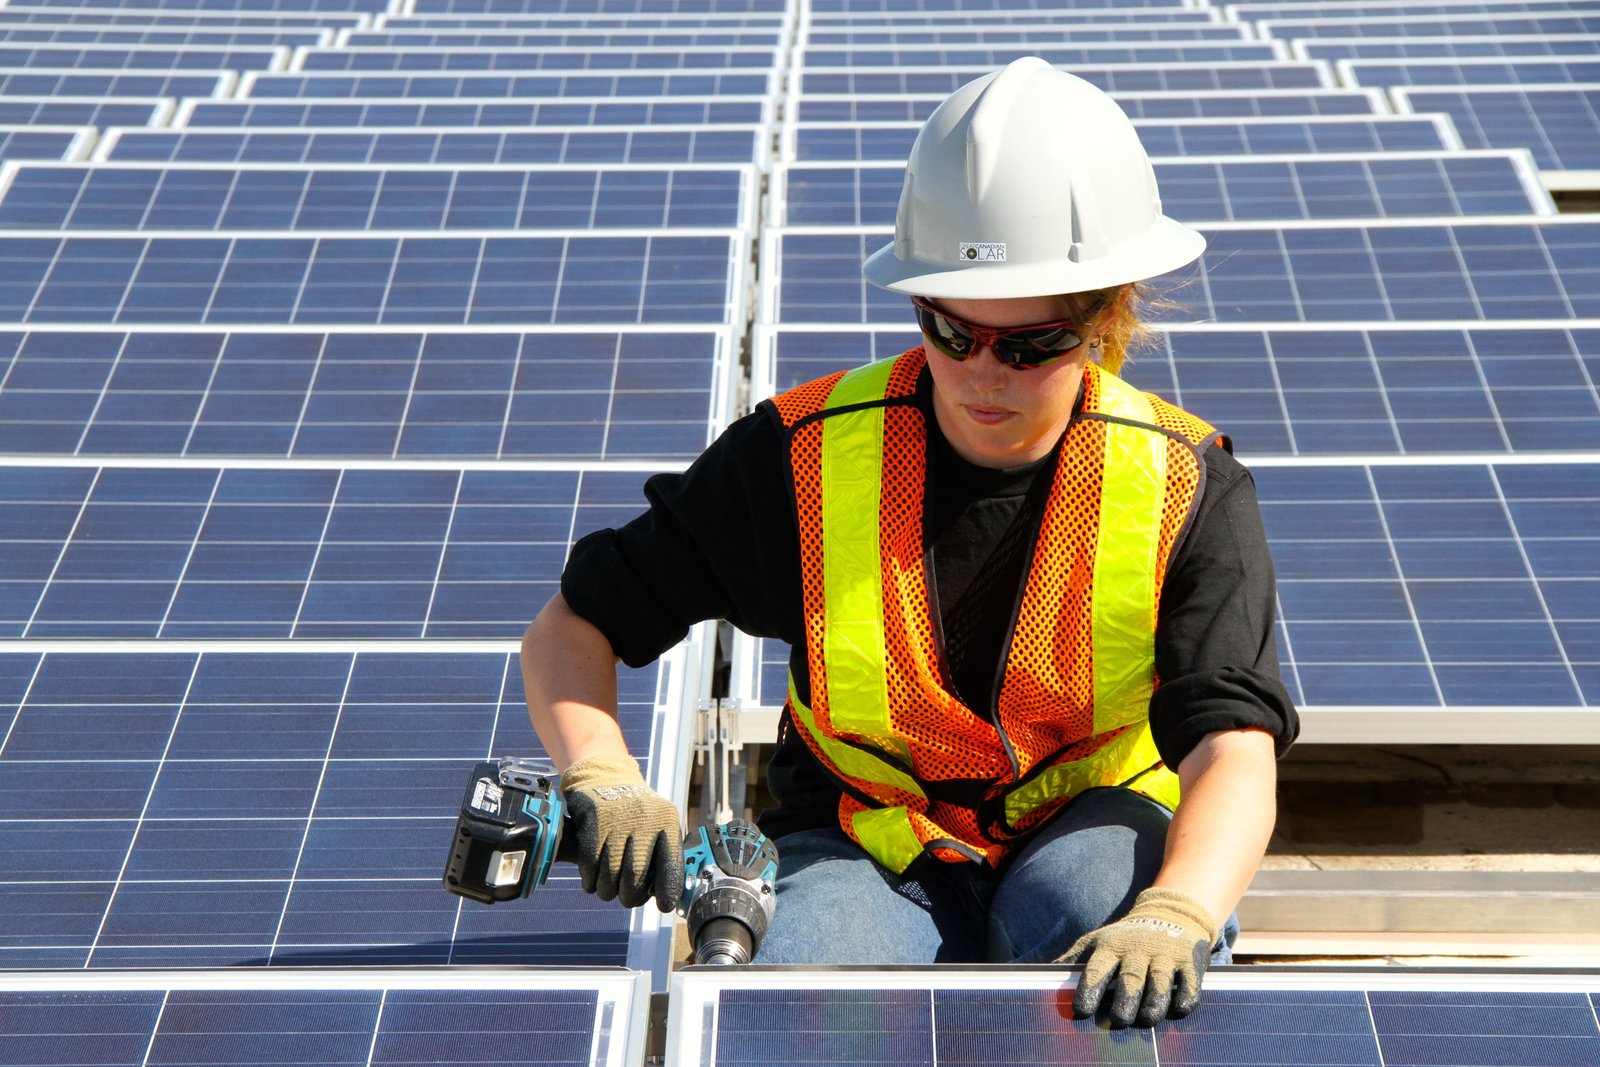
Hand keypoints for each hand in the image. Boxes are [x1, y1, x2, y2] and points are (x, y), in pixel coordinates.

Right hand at [560, 753, 683, 912]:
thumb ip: (663, 854)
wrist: (605, 777)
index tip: (663, 905)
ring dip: (608, 890)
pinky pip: (590, 864)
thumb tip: (669, 894)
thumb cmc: (635, 812)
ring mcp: (618, 819)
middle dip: (630, 896)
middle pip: (636, 876)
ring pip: (611, 874)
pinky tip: (592, 881)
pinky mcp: (593, 820)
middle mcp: (645, 818)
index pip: (671, 864)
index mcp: (667, 821)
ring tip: (608, 889)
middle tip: (628, 898)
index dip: (668, 890)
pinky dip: (590, 880)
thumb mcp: (658, 823)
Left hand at [1059, 886, 1218, 1027]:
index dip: (1089, 988)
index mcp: (1111, 947)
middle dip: (1125, 1000)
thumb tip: (1040, 976)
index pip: (1098, 969)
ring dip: (1154, 1002)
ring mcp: (1165, 955)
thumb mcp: (1097, 940)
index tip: (1081, 1009)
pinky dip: (1186, 996)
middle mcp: (1138, 950)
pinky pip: (1190, 982)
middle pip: (1130, 977)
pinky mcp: (1190, 961)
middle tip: (1118, 1020)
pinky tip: (1178, 1009)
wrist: (1170, 913)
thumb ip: (1073, 959)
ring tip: (1147, 1019)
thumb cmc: (1125, 938)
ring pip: (1160, 981)